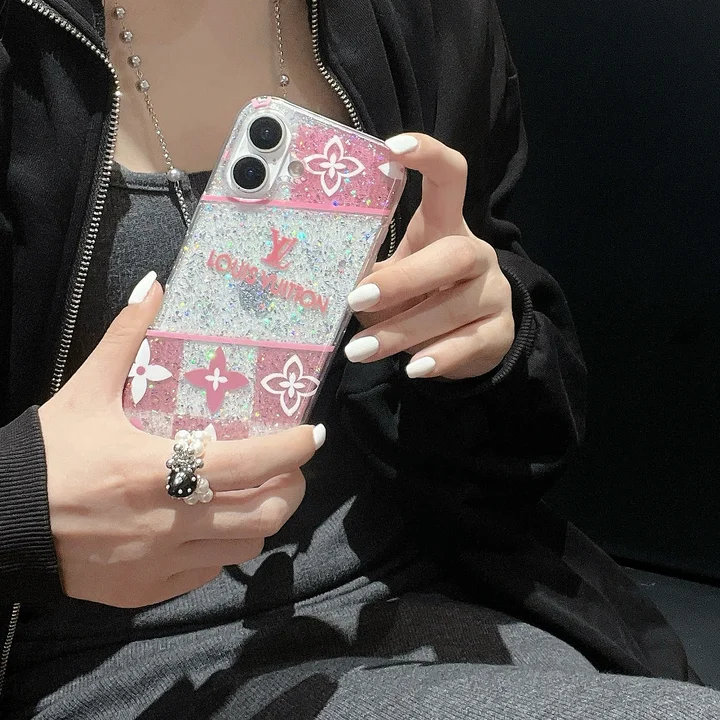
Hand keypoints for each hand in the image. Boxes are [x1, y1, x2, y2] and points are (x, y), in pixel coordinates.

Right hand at [39, 273, 323, 607]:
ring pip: (245, 546)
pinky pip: (210, 572)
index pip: (247, 463)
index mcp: (154, 471)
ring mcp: (160, 562)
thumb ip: (125, 339)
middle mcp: (166, 523)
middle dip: (290, 487)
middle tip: (289, 466)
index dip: (291, 449)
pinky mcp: (148, 590)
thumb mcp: (84, 393)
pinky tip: (215, 523)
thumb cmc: (46, 458)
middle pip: (263, 514)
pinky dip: (225, 546)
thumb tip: (155, 286)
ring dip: (262, 516)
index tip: (312, 435)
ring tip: (257, 491)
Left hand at [344, 134, 513, 379]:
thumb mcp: (397, 279)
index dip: (428, 155)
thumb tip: (333, 278)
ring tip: (361, 350)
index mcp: (447, 227)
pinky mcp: (498, 331)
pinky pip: (470, 343)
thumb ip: (373, 274)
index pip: (451, 177)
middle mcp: (477, 254)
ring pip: (455, 307)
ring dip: (405, 330)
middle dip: (405, 278)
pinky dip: (439, 357)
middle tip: (357, 300)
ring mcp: (494, 293)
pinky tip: (412, 368)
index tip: (391, 147)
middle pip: (454, 253)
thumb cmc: (423, 297)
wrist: (473, 338)